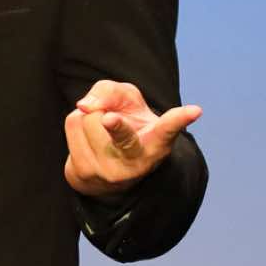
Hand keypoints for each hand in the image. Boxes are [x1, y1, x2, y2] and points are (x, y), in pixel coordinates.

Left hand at [63, 80, 200, 196]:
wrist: (108, 163)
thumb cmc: (125, 122)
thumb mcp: (126, 99)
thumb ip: (109, 90)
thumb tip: (85, 106)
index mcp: (156, 144)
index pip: (168, 130)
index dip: (179, 119)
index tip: (195, 110)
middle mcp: (136, 162)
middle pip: (106, 117)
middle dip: (104, 111)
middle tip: (112, 122)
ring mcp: (109, 172)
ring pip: (85, 119)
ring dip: (88, 117)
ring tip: (101, 132)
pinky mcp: (84, 174)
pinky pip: (71, 128)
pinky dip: (76, 125)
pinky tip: (88, 140)